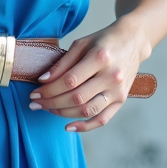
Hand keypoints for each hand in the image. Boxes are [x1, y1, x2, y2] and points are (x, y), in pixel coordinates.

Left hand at [26, 19, 149, 132]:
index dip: (49, 89)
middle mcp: (111, 77)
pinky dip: (84, 126)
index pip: (69, 81)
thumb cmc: (103, 41)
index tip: (35, 92)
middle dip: (51, 103)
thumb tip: (43, 80)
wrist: (132, 42)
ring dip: (63, 113)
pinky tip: (68, 126)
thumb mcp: (81, 44)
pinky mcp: (121, 100)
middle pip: (77, 97)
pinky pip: (102, 119)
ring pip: (87, 110)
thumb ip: (62, 63)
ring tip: (48, 109)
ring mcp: (118, 91)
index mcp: (100, 58)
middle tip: (35, 103)